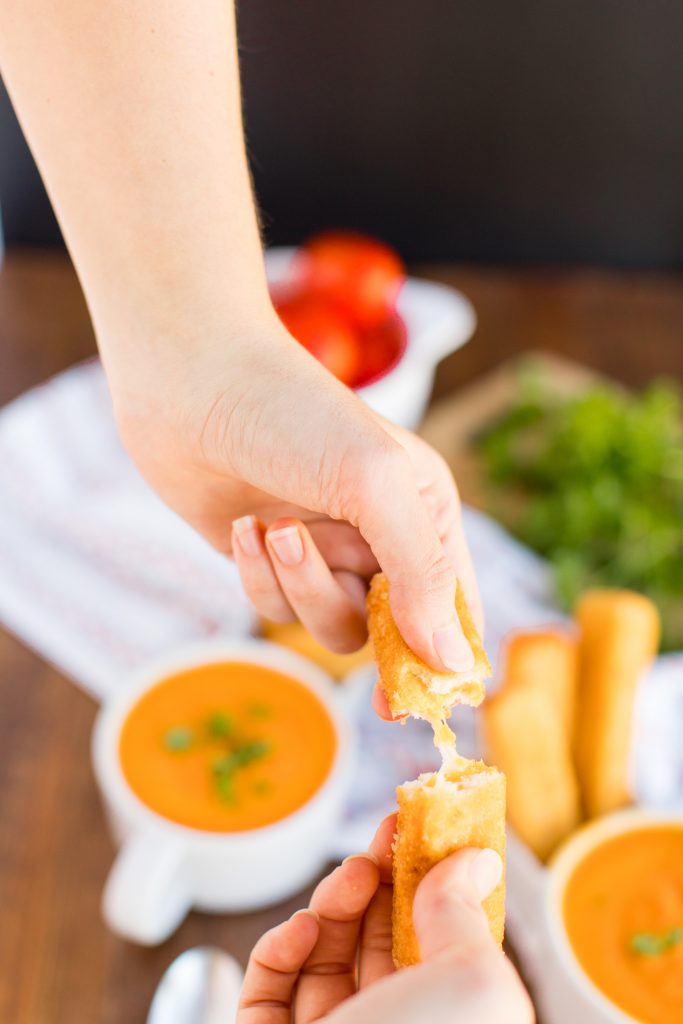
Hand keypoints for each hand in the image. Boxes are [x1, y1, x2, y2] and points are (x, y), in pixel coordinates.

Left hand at [115, 321, 480, 709]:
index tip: (420, 704)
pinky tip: (245, 527)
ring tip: (276, 528)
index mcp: (426, 510)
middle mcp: (380, 534)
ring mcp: (322, 547)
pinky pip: (276, 604)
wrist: (191, 376)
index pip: (455, 605)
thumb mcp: (375, 484)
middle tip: (343, 637)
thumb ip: (422, 574)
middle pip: (391, 627)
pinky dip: (260, 576)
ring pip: (328, 620)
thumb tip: (452, 663)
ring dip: (301, 586)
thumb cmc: (294, 411)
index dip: (443, 659)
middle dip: (359, 618)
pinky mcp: (268, 558)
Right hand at [237, 815, 532, 1023]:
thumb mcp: (473, 983)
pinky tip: (297, 930)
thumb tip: (476, 857)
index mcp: (447, 1023)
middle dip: (381, 883)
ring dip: (333, 905)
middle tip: (382, 834)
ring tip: (349, 876)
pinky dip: (279, 950)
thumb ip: (464, 915)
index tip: (419, 827)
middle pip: (381, 946)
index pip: (440, 946)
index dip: (432, 882)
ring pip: (325, 959)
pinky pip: (270, 992)